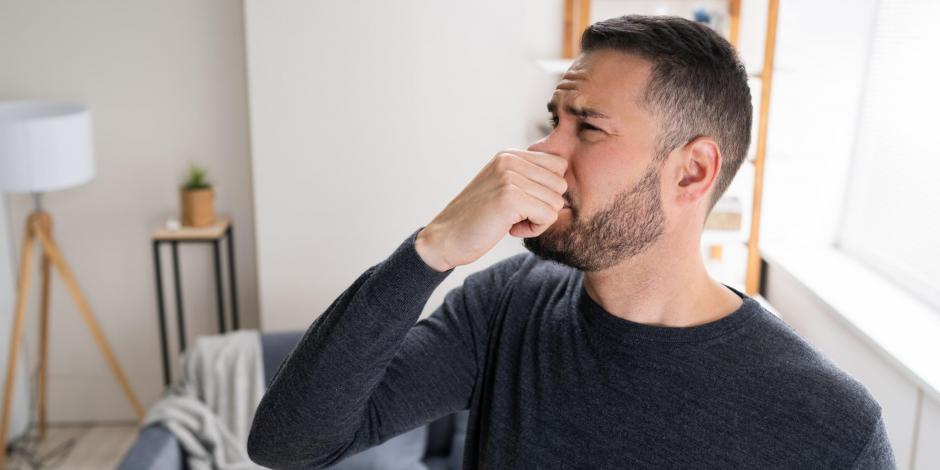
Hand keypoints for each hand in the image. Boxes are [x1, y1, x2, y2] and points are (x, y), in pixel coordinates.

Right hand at [415, 149, 567, 270]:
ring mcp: (509, 177)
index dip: (546, 191)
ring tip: (510, 221)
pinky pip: (548, 216)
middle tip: (515, 216)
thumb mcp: (502, 189)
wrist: (443, 239)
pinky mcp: (510, 198)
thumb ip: (528, 179)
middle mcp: (509, 160)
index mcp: (509, 155)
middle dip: (544, 206)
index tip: (520, 204)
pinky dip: (534, 229)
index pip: (558, 166)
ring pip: (556, 202)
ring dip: (538, 220)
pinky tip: (510, 229)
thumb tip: (567, 183)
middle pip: (560, 184)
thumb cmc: (476, 219)